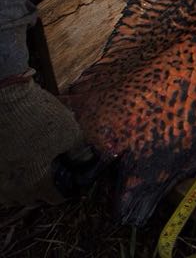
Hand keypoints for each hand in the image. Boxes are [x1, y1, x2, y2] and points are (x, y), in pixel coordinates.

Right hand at [0, 74, 87, 206]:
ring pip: (13, 193)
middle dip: (45, 186)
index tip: (72, 178)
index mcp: (36, 184)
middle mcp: (12, 190)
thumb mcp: (68, 130)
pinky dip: (8, 176)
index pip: (56, 198)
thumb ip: (80, 151)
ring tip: (33, 166)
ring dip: (24, 184)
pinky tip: (16, 161)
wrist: (2, 98)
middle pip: (33, 197)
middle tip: (53, 169)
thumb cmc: (37, 117)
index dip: (68, 189)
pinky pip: (0, 181)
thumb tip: (87, 161)